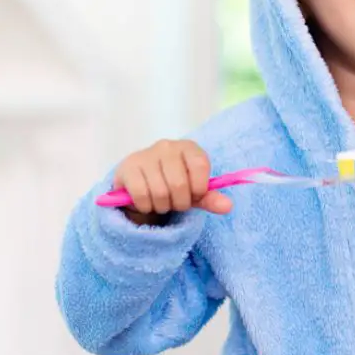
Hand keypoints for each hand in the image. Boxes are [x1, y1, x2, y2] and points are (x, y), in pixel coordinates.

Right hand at [112, 139, 232, 224]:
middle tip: (177, 202)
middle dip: (180, 202)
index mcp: (188, 147)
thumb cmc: (172, 183)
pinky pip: (141, 195)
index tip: (196, 195)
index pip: (201, 166)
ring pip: (160, 192)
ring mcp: (145, 155)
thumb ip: (210, 197)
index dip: (200, 188)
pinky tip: (147, 202)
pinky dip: (146, 206)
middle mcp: (167, 146)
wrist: (140, 181)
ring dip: (163, 206)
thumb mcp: (194, 190)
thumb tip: (228, 207)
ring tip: (162, 202)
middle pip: (179, 184)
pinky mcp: (127, 168)